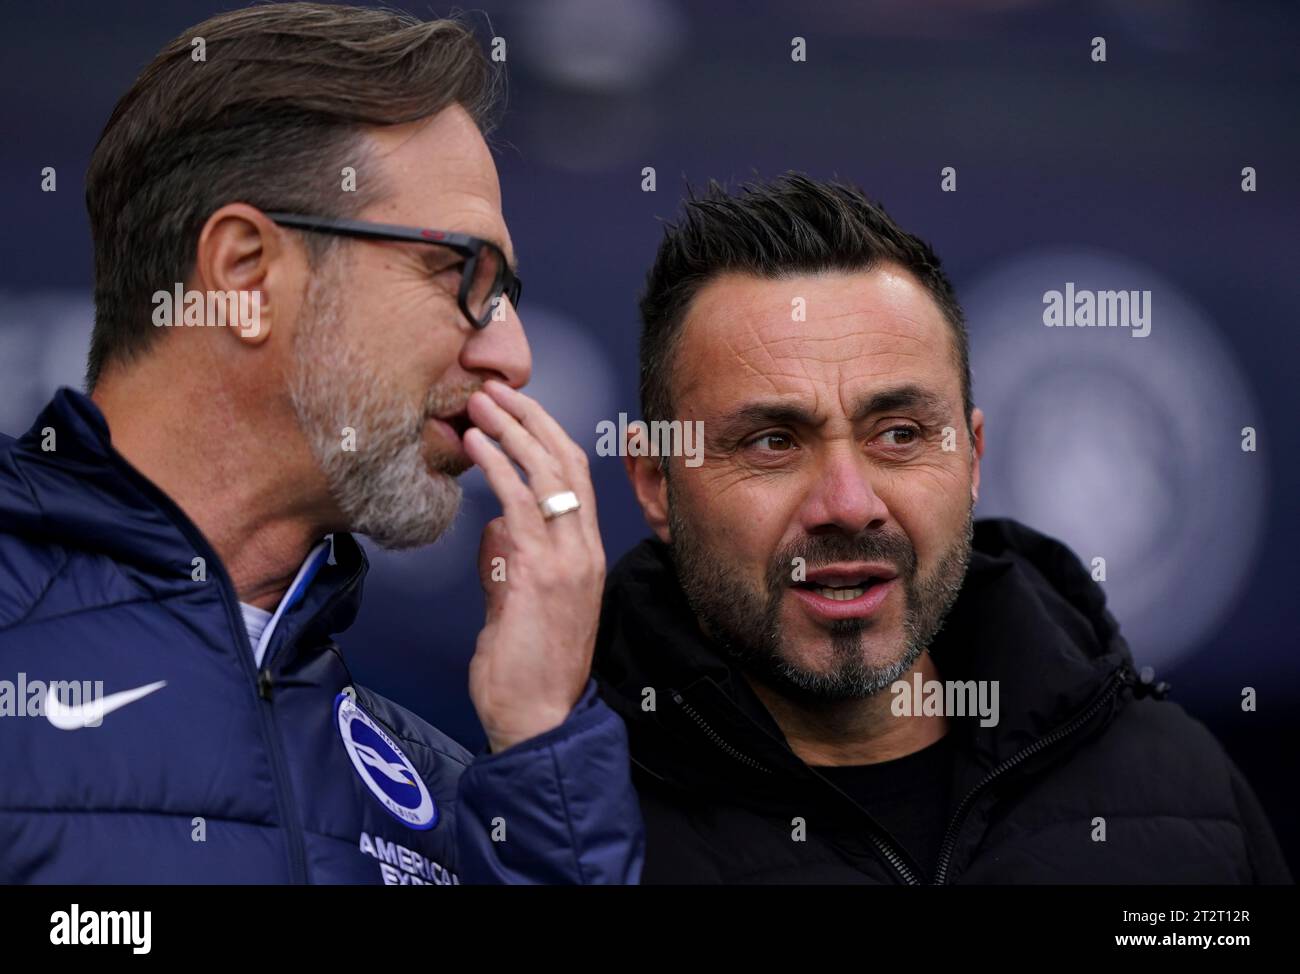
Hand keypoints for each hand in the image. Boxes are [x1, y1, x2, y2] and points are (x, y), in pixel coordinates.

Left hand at [462, 379, 604, 752]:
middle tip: (494, 391)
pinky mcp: (541, 574)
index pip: (574, 479)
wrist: (536, 721)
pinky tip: (477, 444)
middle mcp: (584, 551)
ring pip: (550, 474)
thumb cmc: (526, 672)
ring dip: (513, 431)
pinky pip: (521, 505)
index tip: (515, 411)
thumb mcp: (516, 606)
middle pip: (568, 463)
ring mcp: (568, 561)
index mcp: (585, 556)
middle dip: (531, 419)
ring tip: (479, 404)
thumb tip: (494, 532)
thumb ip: (509, 565)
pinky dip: (499, 466)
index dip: (546, 437)